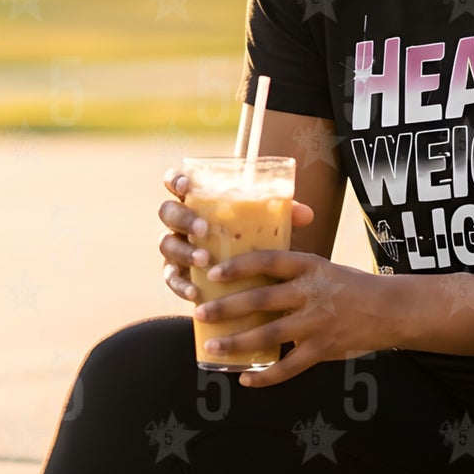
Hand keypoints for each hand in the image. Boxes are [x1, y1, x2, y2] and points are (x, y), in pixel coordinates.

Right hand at [158, 166, 314, 303]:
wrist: (249, 278)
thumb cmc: (255, 240)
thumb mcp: (268, 226)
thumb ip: (283, 216)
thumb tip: (307, 214)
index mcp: (199, 201)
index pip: (176, 182)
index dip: (175, 179)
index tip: (185, 185)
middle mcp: (182, 223)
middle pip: (168, 212)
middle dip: (183, 219)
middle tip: (203, 230)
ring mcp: (177, 248)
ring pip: (166, 245)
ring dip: (184, 252)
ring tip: (205, 261)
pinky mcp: (178, 274)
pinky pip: (171, 278)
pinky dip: (181, 285)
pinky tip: (196, 293)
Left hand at [193, 250, 396, 386]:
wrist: (391, 309)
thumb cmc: (352, 287)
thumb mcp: (323, 268)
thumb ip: (292, 272)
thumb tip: (252, 274)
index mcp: (310, 266)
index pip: (268, 261)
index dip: (239, 266)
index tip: (215, 273)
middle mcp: (311, 292)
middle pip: (261, 298)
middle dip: (226, 307)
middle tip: (201, 312)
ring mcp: (316, 322)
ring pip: (268, 334)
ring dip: (237, 342)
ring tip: (212, 346)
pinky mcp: (322, 349)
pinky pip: (288, 367)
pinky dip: (265, 376)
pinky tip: (245, 379)